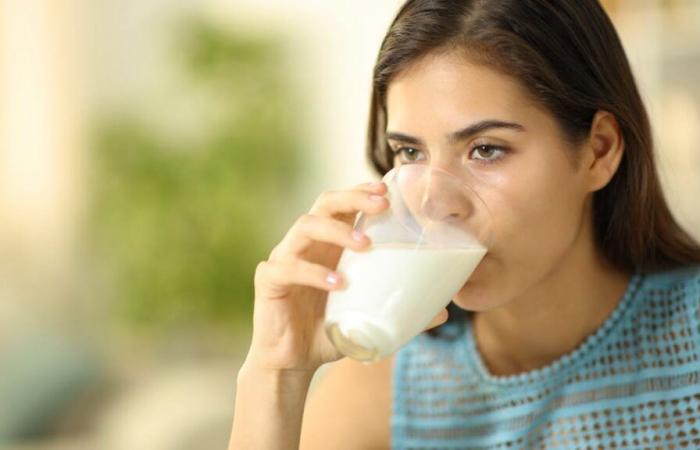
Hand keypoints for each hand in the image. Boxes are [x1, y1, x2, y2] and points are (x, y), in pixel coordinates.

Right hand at [245, 180, 448, 373]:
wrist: (292, 363)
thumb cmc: (328, 331)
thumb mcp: (367, 318)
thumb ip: (400, 311)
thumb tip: (444, 312)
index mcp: (327, 245)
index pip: (342, 204)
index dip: (361, 190)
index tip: (387, 189)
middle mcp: (305, 244)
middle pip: (324, 203)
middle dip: (353, 197)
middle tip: (382, 204)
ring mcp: (284, 258)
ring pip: (305, 226)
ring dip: (336, 230)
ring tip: (364, 244)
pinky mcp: (268, 280)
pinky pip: (288, 267)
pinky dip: (314, 272)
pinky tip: (338, 284)